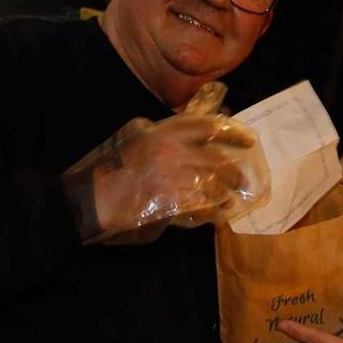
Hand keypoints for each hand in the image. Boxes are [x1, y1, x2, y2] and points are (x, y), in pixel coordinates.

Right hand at [76, 112, 261, 238]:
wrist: (93, 198)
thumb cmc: (111, 165)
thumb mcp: (133, 134)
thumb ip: (160, 129)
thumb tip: (189, 126)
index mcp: (164, 132)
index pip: (208, 127)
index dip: (234, 133)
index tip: (249, 140)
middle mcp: (172, 152)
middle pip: (217, 160)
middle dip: (235, 173)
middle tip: (244, 181)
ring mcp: (172, 180)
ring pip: (212, 185)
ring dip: (225, 194)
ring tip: (232, 200)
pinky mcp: (170, 204)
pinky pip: (201, 208)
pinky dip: (213, 213)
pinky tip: (219, 216)